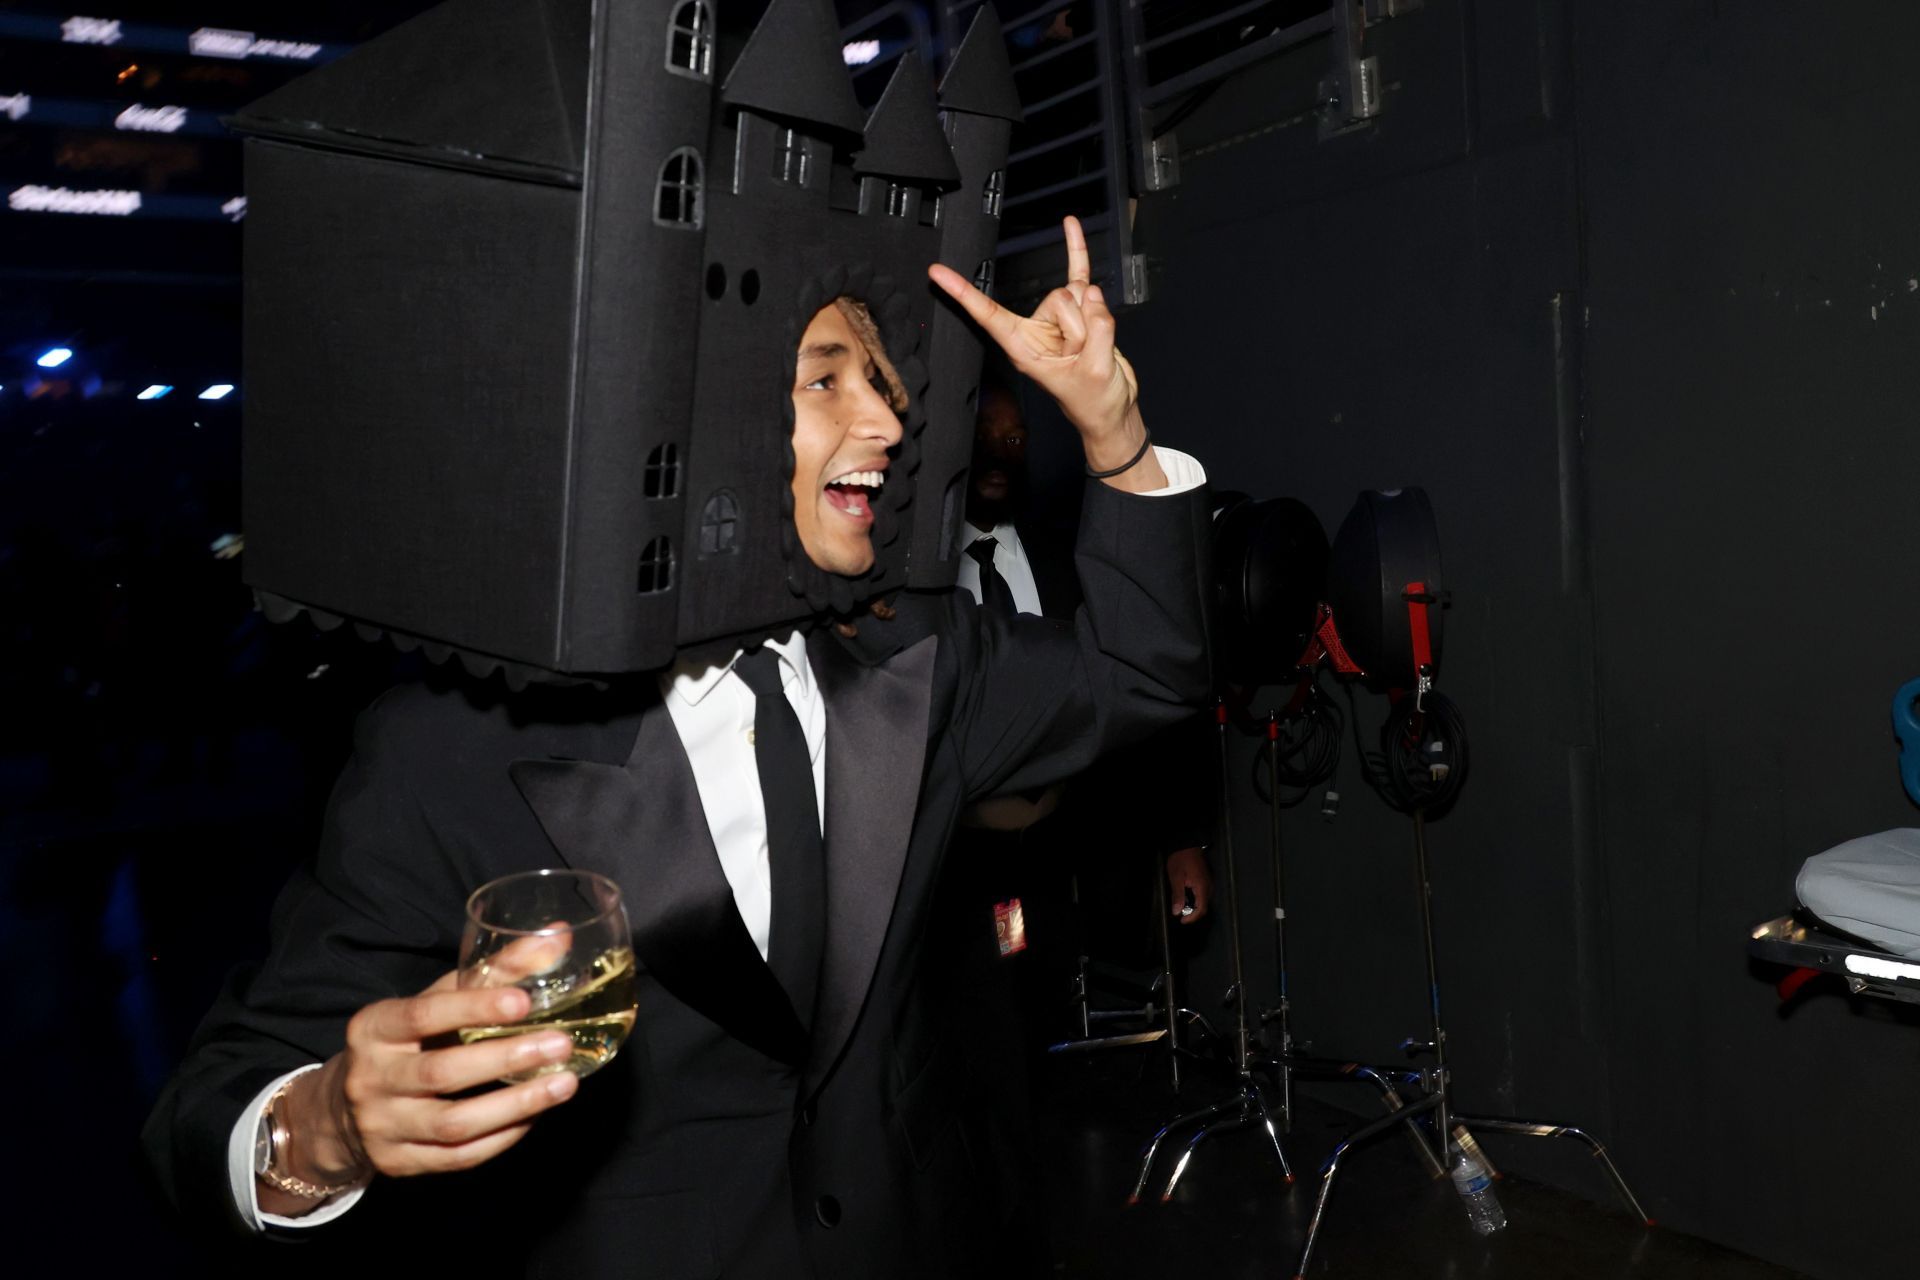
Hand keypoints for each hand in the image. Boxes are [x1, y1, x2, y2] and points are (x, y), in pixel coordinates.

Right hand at [263, 940, 578, 1213]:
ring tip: (563, 1085)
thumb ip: (492, 971)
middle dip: (505, 1058)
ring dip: (515, 1105)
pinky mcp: (399, 1163)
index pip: (423, 1015)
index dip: (473, 1008)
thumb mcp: (434, 1000)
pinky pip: (459, 1157)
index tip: (523, 1001)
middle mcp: (372, 1078)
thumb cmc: (407, 1041)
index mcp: (374, 1028)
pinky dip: (502, 1138)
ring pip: (453, 1124)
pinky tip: (536, 1116)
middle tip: (560, 1045)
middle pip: (441, 1072)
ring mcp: (383, 1127)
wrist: (344, 1109)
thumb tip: (559, 935)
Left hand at [929, 217, 1164, 487]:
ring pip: (1078, 295)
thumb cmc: (1094, 401)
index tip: (937, 273)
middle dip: (1081, 326)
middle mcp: (1036, 329)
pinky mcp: (1081, 311)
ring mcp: (1058, 318)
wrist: (1112, 408)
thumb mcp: (1094, 372)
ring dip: (1095, 320)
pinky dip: (1075, 249)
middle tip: (1084, 357)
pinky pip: (1077, 273)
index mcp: (1023, 348)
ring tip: (1094, 351)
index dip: (964, 295)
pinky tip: (1070, 224)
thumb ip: (1096, 331)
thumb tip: (1091, 292)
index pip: (988, 315)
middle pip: (1058, 300)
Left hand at [1165, 847, 1210, 924]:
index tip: (1182, 921)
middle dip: (1192, 914)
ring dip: (1193, 907)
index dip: (1192, 918)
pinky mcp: (1206, 880)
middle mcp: (1209, 887)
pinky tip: (1185, 897)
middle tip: (1180, 915)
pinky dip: (1195, 900)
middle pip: (1204, 907)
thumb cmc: (1180, 859)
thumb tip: (1177, 912)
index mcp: (1202, 887)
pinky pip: (1203, 894)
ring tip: (1181, 907)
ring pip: (1203, 901)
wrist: (1187, 843)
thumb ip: (1177, 895)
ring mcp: (1209, 883)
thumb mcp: (1175, 877)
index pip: (1201, 909)